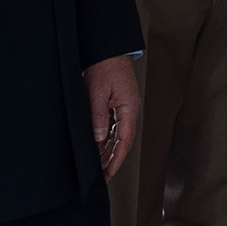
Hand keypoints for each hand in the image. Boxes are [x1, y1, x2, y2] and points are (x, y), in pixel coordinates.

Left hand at [85, 54, 139, 179]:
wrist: (108, 49)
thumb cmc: (105, 67)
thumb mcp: (98, 93)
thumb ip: (99, 117)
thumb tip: (98, 138)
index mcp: (129, 109)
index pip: (125, 141)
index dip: (117, 159)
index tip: (109, 173)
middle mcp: (129, 111)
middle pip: (122, 141)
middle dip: (112, 159)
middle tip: (101, 176)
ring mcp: (124, 108)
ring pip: (117, 135)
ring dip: (108, 150)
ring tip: (97, 165)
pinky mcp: (117, 105)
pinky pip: (113, 127)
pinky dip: (106, 138)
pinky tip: (97, 146)